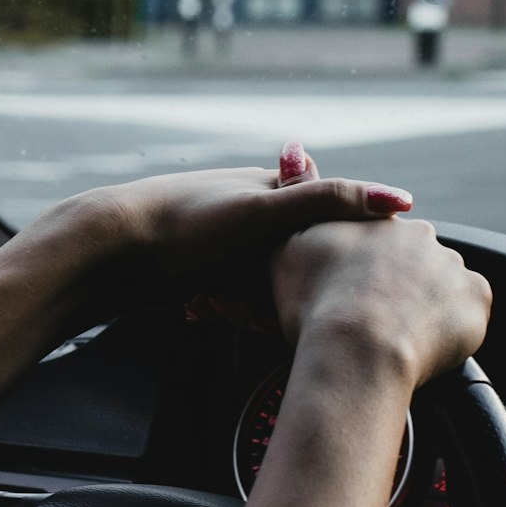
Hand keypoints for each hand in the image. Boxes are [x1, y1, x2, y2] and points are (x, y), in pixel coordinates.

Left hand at [35, 145, 412, 316]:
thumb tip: (401, 201)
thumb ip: (331, 203)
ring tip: (246, 318)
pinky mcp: (189, 265)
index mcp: (268, 188)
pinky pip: (223, 292)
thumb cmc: (183, 228)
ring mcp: (216, 236)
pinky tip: (209, 317)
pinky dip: (223, 309)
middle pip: (296, 250)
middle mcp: (244, 207)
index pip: (331, 211)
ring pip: (258, 276)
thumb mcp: (267, 212)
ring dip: (257, 302)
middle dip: (301, 282)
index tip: (376, 279)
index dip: (354, 244)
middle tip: (307, 314)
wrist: (104, 248)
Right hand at [270, 214, 491, 388]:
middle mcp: (422, 236)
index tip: (350, 296)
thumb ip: (297, 198)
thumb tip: (295, 148)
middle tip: (374, 323)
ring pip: (442, 286)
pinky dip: (453, 327)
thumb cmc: (316, 305)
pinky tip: (424, 345)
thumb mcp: (287, 246)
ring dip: (427, 306)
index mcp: (381, 224)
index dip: (365, 270)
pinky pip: (469, 312)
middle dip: (400, 286)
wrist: (356, 351)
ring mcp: (453, 266)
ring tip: (398, 340)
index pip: (379, 243)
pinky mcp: (477, 298)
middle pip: (414, 262)